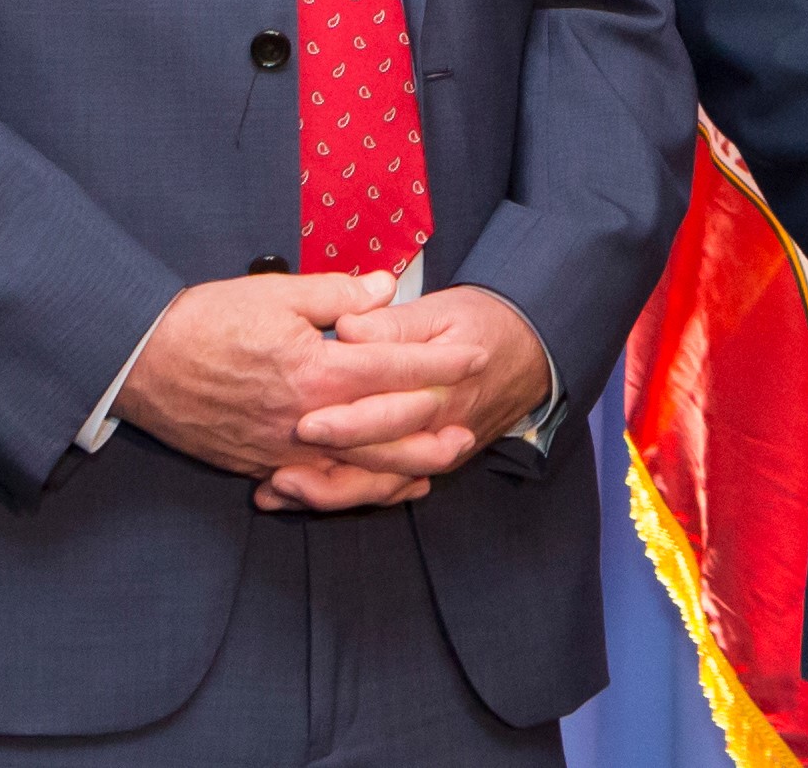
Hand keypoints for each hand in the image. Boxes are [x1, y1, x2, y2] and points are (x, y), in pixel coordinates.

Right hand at [118, 273, 481, 491]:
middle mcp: (305, 419)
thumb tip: (384, 288)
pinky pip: (317, 484)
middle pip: (388, 431)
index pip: (396, 369)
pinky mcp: (259, 464)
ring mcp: (282, 449)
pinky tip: (378, 485)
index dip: (441, 362)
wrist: (138, 362)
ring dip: (404, 468)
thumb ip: (337, 293)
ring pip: (357, 468)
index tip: (474, 354)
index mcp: (315, 370)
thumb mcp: (275, 293)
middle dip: (435, 427)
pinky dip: (353, 487)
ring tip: (439, 465)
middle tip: (472, 424)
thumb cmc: (204, 321)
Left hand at [255, 286, 553, 513]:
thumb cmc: (480, 324)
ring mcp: (432, 453)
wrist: (529, 352)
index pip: (392, 411)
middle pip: (381, 461)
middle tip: (280, 471)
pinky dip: (341, 496)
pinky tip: (294, 494)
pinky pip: (382, 490)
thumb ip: (393, 324)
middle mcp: (438, 430)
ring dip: (329, 494)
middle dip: (328, 469)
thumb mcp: (441, 311)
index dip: (349, 420)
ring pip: (380, 487)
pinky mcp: (422, 463)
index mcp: (441, 389)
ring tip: (277, 489)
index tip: (305, 422)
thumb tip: (348, 327)